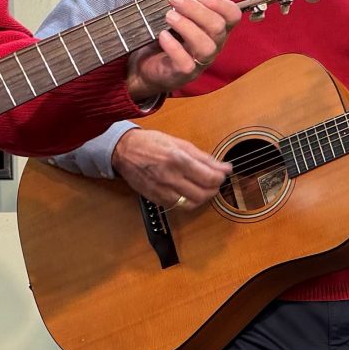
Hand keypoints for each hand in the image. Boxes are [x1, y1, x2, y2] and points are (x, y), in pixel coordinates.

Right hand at [111, 127, 232, 209]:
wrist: (125, 151)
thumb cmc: (151, 143)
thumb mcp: (180, 144)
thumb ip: (204, 158)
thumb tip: (224, 167)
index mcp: (178, 159)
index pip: (209, 177)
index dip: (220, 178)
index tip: (223, 173)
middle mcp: (170, 177)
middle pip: (203, 194)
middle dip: (214, 189)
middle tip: (215, 181)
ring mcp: (162, 190)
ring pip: (192, 204)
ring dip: (203, 197)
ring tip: (203, 187)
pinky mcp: (157, 199)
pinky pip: (179, 206)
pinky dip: (189, 201)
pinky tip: (189, 191)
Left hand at [125, 0, 238, 105]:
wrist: (146, 64)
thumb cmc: (166, 33)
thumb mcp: (168, 7)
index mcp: (216, 27)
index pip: (233, 15)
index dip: (219, 2)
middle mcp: (213, 44)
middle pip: (218, 27)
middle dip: (196, 9)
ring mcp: (200, 61)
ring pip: (206, 46)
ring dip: (187, 27)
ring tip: (168, 16)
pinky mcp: (184, 73)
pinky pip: (186, 63)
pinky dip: (174, 47)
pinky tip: (162, 35)